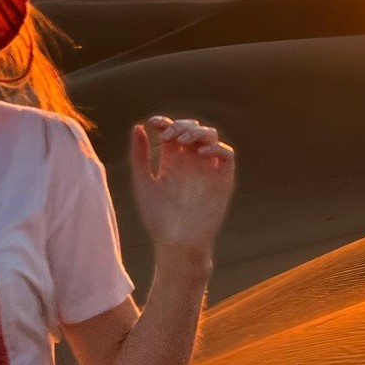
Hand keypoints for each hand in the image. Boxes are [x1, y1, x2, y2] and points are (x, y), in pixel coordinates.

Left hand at [130, 115, 235, 257]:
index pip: (172, 131)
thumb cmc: (158, 218)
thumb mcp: (143, 183)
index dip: (164, 122)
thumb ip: (139, 156)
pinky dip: (216, 147)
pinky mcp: (223, 179)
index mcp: (172, 161)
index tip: (154, 123)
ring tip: (183, 140)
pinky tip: (199, 153)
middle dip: (180, 125)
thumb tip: (138, 126)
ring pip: (210, 136)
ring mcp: (207, 168)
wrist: (176, 243)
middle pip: (192, 129)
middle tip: (168, 136)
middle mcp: (190, 161)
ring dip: (197, 131)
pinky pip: (226, 154)